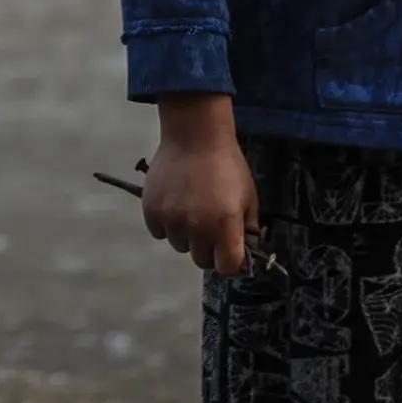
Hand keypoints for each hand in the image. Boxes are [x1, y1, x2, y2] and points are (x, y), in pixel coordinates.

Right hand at [142, 93, 257, 272]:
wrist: (195, 134)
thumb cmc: (227, 164)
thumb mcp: (249, 195)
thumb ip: (249, 229)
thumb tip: (246, 255)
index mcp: (225, 225)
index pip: (226, 267)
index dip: (229, 262)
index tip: (228, 252)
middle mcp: (198, 228)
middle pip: (201, 260)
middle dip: (208, 247)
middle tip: (209, 225)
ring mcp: (172, 221)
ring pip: (179, 245)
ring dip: (186, 234)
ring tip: (190, 206)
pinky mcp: (152, 212)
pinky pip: (159, 232)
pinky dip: (166, 223)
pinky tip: (174, 201)